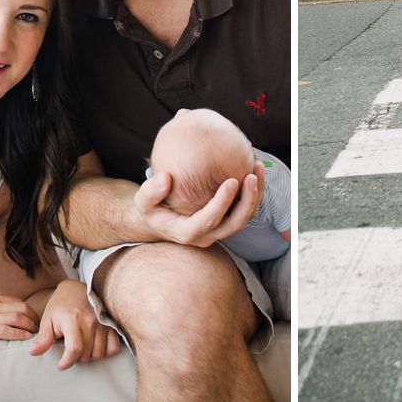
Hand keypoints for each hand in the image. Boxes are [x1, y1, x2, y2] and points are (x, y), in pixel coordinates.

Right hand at [0, 293, 38, 347]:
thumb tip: (2, 315)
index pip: (16, 301)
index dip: (29, 310)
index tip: (35, 318)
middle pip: (21, 307)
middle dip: (34, 317)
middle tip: (40, 327)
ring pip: (16, 317)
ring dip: (30, 325)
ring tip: (36, 333)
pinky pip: (5, 330)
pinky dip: (18, 333)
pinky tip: (25, 338)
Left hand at [29, 279, 120, 369]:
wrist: (76, 288)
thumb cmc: (60, 305)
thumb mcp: (48, 319)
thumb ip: (43, 337)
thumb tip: (33, 353)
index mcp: (72, 319)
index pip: (74, 348)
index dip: (67, 361)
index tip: (60, 365)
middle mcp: (90, 321)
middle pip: (86, 354)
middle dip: (75, 358)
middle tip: (69, 351)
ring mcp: (102, 323)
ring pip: (99, 353)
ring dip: (89, 355)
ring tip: (81, 347)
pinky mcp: (111, 324)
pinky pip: (112, 346)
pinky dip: (104, 351)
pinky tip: (95, 347)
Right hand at [133, 159, 261, 247]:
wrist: (160, 220)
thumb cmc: (151, 208)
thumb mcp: (143, 202)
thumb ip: (150, 192)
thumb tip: (165, 178)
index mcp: (188, 232)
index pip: (209, 220)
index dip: (223, 203)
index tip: (232, 180)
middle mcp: (207, 235)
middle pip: (235, 223)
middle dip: (248, 200)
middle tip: (252, 174)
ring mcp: (219, 230)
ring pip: (245, 217)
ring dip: (255, 194)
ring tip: (258, 166)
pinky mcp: (226, 221)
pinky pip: (245, 209)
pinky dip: (253, 191)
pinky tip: (252, 166)